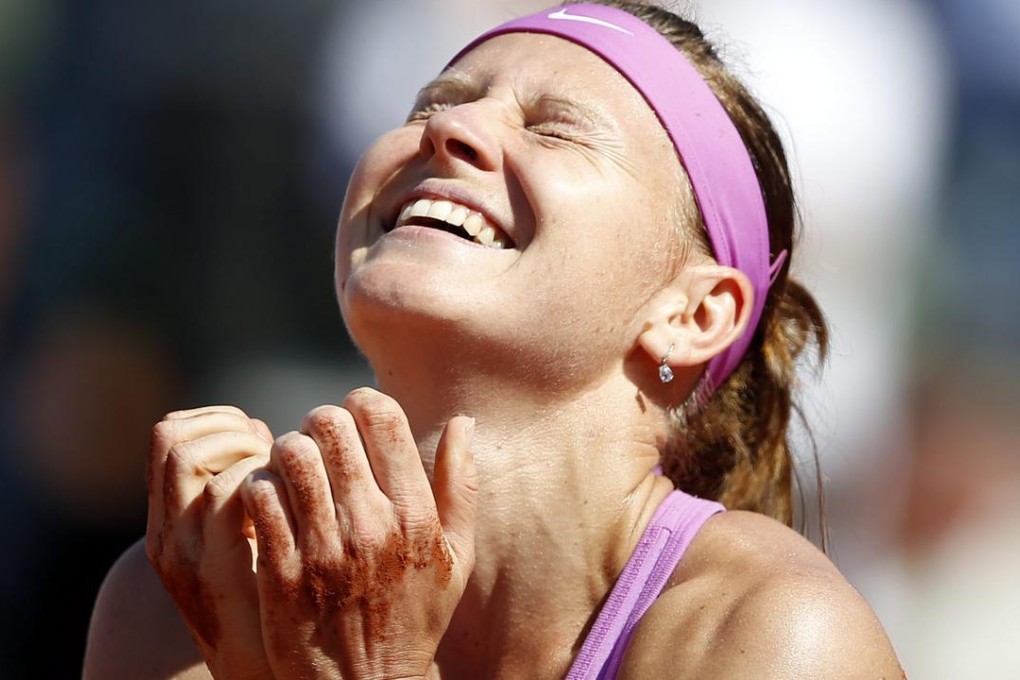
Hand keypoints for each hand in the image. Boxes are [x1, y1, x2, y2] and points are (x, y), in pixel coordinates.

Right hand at [145, 406, 275, 678]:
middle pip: (171, 435)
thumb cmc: (275, 601)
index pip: (170, 435)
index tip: (260, 436)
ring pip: (190, 457)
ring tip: (279, 470)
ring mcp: (182, 551)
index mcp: (169, 520)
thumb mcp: (247, 534)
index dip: (217, 420)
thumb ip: (244, 485)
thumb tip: (262, 431)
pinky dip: (258, 475)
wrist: (268, 673)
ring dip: (243, 445)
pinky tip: (289, 496)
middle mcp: (165, 532)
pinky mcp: (211, 570)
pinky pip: (223, 493)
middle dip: (227, 424)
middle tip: (270, 446)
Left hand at [240, 388, 477, 679]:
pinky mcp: (283, 572)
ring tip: (288, 469)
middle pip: (330, 425)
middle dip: (318, 423)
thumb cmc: (413, 619)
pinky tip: (266, 501)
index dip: (359, 402)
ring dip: (284, 452)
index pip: (382, 417)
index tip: (352, 418)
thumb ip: (461, 485)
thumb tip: (463, 421)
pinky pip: (258, 496)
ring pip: (290, 454)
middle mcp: (373, 525)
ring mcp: (325, 549)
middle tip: (315, 442)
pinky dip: (257, 486)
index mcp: (417, 515)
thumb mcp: (456, 558)